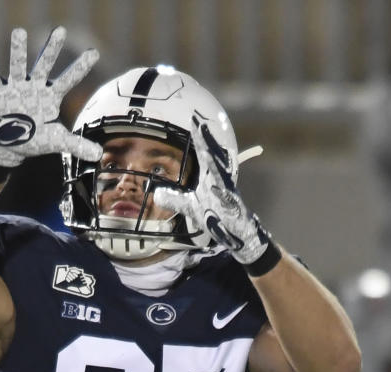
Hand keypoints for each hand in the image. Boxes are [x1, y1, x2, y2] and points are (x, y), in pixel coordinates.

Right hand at [0, 27, 102, 167]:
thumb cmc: (35, 139)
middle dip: (51, 49)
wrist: (9, 146)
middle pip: (44, 65)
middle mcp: (35, 88)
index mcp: (51, 97)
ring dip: (18, 50)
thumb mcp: (57, 141)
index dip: (81, 67)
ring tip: (19, 32)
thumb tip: (98, 155)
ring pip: (18, 66)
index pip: (69, 79)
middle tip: (60, 31)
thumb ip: (77, 145)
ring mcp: (16, 88)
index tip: (94, 52)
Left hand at [154, 117, 280, 273]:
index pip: (203, 152)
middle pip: (212, 156)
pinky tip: (214, 186)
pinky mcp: (231, 206)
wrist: (234, 233)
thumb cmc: (215, 215)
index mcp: (210, 176)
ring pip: (220, 173)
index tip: (193, 119)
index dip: (198, 137)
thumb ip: (173, 199)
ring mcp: (226, 191)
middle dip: (206, 140)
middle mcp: (219, 179)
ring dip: (213, 162)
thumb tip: (156, 194)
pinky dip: (220, 191)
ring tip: (206, 150)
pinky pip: (225, 197)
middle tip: (199, 123)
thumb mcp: (189, 206)